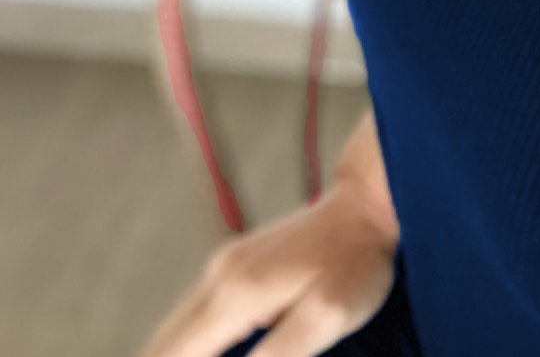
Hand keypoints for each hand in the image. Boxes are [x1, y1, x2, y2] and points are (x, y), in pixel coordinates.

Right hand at [136, 179, 398, 356]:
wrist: (368, 204)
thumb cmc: (355, 263)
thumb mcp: (324, 319)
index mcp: (231, 296)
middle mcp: (217, 278)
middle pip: (162, 346)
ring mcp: (224, 268)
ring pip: (175, 330)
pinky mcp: (237, 266)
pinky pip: (195, 317)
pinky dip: (187, 347)